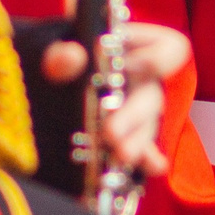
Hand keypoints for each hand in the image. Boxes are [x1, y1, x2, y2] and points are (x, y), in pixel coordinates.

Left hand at [41, 23, 189, 177]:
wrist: (45, 79)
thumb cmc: (58, 53)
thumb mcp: (56, 48)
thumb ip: (60, 52)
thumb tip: (70, 58)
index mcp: (133, 48)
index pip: (169, 49)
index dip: (158, 58)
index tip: (131, 67)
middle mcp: (142, 80)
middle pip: (152, 97)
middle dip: (133, 116)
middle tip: (111, 133)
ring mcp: (136, 109)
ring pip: (146, 127)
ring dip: (136, 142)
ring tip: (121, 156)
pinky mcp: (126, 136)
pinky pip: (142, 149)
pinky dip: (146, 159)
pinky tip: (150, 167)